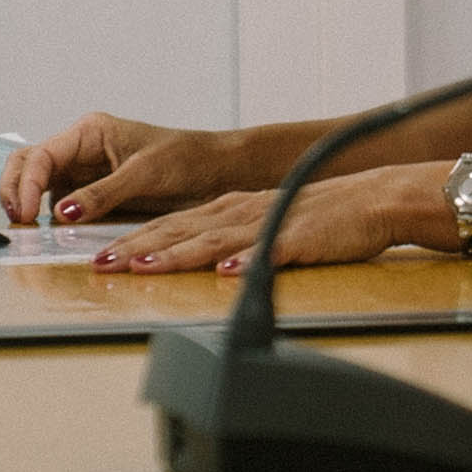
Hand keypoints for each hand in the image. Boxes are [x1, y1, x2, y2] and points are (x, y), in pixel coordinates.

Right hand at [1, 113, 233, 225]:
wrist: (217, 173)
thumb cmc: (187, 160)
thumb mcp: (144, 174)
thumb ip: (102, 193)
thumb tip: (61, 212)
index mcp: (90, 132)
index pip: (42, 155)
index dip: (25, 184)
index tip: (24, 214)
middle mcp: (81, 150)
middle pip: (28, 166)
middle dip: (14, 191)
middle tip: (16, 224)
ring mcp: (85, 174)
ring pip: (40, 188)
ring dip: (29, 207)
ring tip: (29, 234)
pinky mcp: (94, 196)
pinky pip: (61, 206)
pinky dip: (50, 219)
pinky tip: (50, 235)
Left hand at [90, 167, 431, 273]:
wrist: (373, 199)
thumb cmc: (318, 217)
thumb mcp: (262, 222)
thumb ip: (228, 241)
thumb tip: (195, 265)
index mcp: (229, 210)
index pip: (170, 224)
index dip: (132, 240)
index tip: (98, 258)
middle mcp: (240, 213)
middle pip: (181, 231)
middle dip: (138, 247)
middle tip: (101, 264)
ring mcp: (269, 224)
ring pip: (215, 241)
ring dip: (178, 254)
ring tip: (146, 266)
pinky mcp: (300, 238)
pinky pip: (271, 251)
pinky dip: (248, 261)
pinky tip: (228, 272)